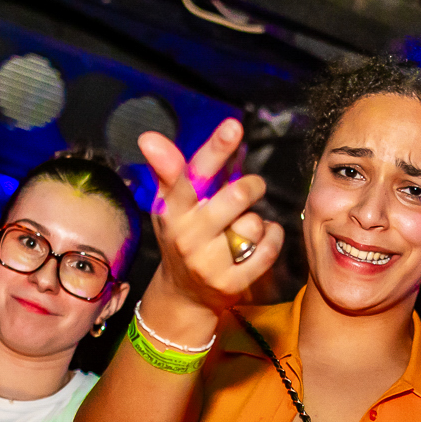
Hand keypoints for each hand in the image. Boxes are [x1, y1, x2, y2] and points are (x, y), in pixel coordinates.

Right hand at [134, 119, 280, 318]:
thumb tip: (148, 137)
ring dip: (256, 221)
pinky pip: (268, 250)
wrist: (184, 295)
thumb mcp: (171, 205)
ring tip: (243, 227)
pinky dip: (272, 238)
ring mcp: (208, 264)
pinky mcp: (230, 285)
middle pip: (235, 198)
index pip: (194, 175)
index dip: (215, 149)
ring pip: (253, 225)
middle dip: (250, 187)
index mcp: (172, 211)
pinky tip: (261, 239)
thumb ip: (170, 169)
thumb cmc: (183, 235)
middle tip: (251, 187)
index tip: (234, 126)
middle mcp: (187, 237)